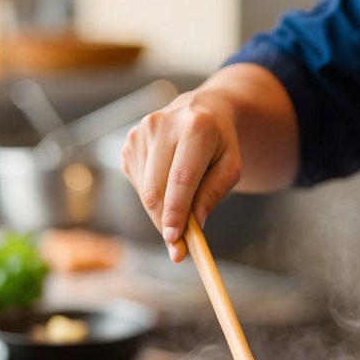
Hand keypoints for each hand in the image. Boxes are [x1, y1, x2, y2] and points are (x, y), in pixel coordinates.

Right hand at [121, 86, 241, 261]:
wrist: (202, 111)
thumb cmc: (219, 144)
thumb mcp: (231, 167)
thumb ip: (213, 194)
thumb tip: (193, 224)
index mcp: (196, 127)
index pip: (181, 177)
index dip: (176, 211)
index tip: (174, 239)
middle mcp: (163, 125)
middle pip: (156, 189)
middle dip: (166, 223)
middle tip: (179, 248)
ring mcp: (140, 132)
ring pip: (145, 192)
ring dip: (161, 212)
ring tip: (182, 204)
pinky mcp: (128, 144)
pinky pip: (137, 185)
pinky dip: (153, 197)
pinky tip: (168, 182)